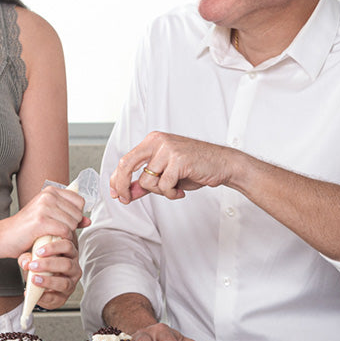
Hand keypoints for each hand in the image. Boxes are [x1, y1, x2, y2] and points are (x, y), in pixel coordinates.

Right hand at [0, 186, 89, 260]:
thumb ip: (70, 218)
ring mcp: (44, 207)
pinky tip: (50, 241)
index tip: (64, 223)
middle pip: (78, 213)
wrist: (3, 237)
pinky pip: (64, 231)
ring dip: (65, 234)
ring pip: (72, 223)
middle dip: (71, 226)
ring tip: (51, 236)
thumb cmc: (27, 230)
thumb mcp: (50, 219)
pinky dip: (61, 239)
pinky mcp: (41, 221)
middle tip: (55, 232)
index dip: (76, 215)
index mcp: (51, 191)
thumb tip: (88, 220)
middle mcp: (48, 195)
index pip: (79, 201)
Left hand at [18, 236, 81, 309]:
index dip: (54, 247)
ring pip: (64, 283)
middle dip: (48, 265)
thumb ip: (27, 258)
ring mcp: (71, 283)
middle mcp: (74, 268)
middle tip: (33, 265)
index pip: (67, 246)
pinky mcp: (65, 297)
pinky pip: (56, 298)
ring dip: (48, 281)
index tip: (38, 251)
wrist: (42, 286)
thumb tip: (26, 262)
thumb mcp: (34, 258)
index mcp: (69, 254)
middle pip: (67, 264)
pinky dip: (43, 296)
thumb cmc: (42, 268)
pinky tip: (31, 293)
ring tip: (34, 279)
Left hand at [109, 131, 236, 203]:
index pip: (126, 160)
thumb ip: (147, 181)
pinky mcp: (177, 160)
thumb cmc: (196, 167)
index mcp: (153, 141)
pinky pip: (164, 186)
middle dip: (122, 186)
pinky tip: (181, 190)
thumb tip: (128, 191)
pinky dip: (171, 193)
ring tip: (174, 189)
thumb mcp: (166, 174)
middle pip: (126, 165)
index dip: (117, 179)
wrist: (222, 164)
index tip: (117, 193)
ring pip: (147, 181)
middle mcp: (157, 141)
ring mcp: (167, 149)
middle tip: (126, 199)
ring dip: (159, 192)